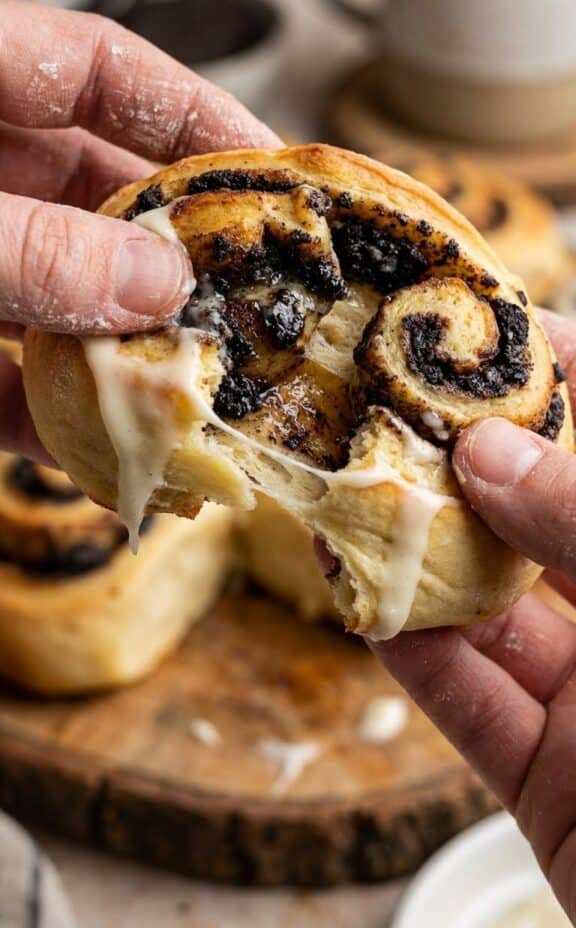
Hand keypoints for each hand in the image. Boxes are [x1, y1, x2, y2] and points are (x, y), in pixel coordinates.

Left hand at [0, 0, 280, 462]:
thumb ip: (32, 250)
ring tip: (203, 388)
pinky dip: (50, 421)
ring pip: (63, 299)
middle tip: (256, 298)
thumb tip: (157, 286)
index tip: (276, 170)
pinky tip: (103, 453)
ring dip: (127, 349)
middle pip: (98, 197)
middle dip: (177, 253)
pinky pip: (4, 383)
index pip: (101, 72)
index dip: (196, 113)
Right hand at [372, 309, 575, 922]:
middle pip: (546, 515)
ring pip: (496, 604)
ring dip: (420, 553)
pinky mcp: (552, 778)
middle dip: (463, 460)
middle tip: (380, 403)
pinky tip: (365, 598)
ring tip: (348, 490)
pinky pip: (470, 701)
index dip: (559, 370)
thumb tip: (489, 455)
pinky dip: (412, 650)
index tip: (477, 324)